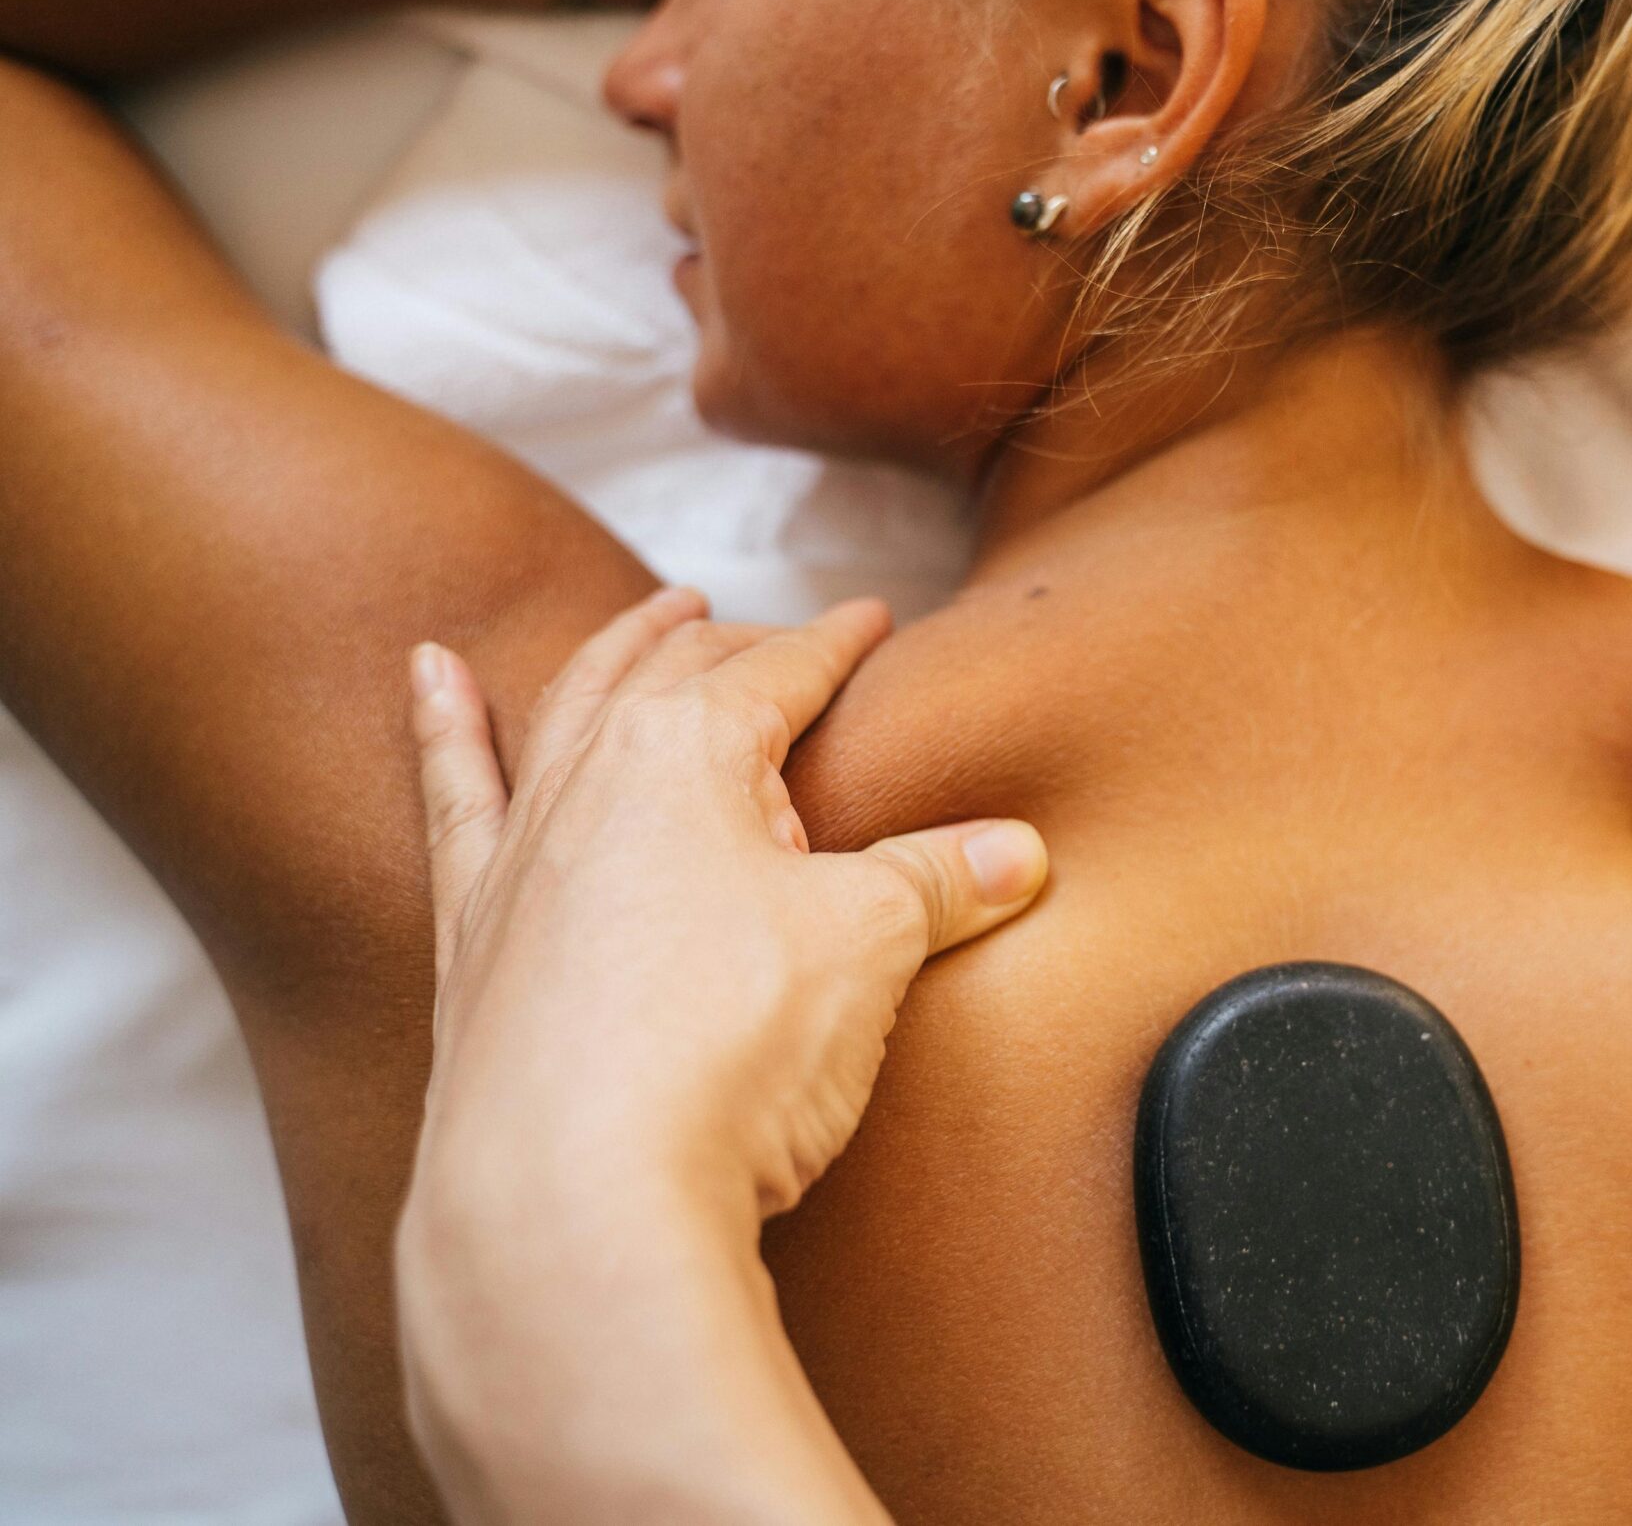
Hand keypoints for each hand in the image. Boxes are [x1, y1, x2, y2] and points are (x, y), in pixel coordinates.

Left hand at [405, 586, 1047, 1218]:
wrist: (574, 1196)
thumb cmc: (725, 1049)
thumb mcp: (867, 945)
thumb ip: (940, 881)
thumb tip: (1019, 854)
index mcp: (688, 745)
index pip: (782, 670)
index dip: (837, 643)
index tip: (874, 619)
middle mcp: (590, 777)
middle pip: (674, 678)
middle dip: (734, 644)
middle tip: (778, 630)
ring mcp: (521, 854)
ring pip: (567, 714)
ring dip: (615, 654)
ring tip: (653, 617)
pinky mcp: (471, 937)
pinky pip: (454, 800)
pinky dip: (442, 729)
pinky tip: (430, 674)